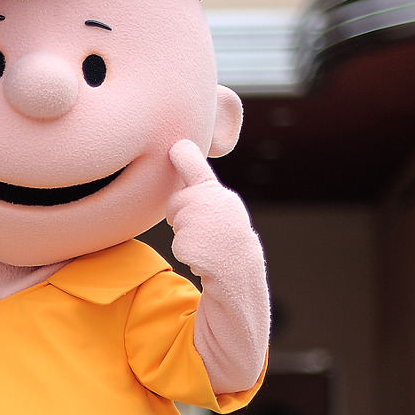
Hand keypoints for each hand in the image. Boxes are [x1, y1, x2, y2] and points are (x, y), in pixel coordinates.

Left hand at [166, 139, 256, 278]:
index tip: (176, 147)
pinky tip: (204, 254)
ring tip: (208, 241)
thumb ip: (202, 188)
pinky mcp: (185, 243)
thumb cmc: (226, 234)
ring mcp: (195, 222)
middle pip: (175, 201)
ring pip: (176, 223)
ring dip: (186, 234)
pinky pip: (177, 244)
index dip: (182, 154)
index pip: (195, 167)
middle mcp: (205, 202)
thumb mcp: (221, 204)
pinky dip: (187, 252)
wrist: (239, 267)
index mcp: (215, 190)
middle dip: (182, 214)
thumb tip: (179, 153)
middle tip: (206, 228)